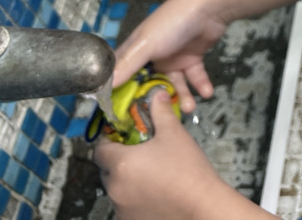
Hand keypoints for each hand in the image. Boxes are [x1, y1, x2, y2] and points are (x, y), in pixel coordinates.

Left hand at [94, 92, 224, 218]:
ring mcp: (121, 207)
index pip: (100, 150)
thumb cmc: (187, 169)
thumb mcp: (174, 134)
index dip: (110, 141)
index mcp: (121, 163)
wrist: (202, 204)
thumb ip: (160, 112)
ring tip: (150, 174)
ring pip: (116, 188)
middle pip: (106, 169)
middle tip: (140, 153)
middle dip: (119, 161)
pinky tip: (154, 191)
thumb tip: (157, 94)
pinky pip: (125, 205)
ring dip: (126, 180)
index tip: (123, 137)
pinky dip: (134, 197)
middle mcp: (115, 187)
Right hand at [112, 0, 228, 112]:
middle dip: (155, 102)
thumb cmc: (173, 23)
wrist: (210, 8)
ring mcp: (174, 58)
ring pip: (174, 84)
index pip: (121, 75)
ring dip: (181, 96)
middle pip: (149, 85)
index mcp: (137, 49)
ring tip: (189, 108)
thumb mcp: (147, 43)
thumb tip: (103, 88)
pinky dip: (199, 86)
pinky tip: (206, 93)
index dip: (119, 94)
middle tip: (160, 120)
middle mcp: (153, 56)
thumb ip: (128, 64)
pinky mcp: (193, 58)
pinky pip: (194, 77)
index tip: (119, 115)